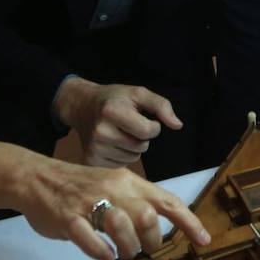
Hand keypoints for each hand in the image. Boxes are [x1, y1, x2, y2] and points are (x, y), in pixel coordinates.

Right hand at [16, 160, 209, 259]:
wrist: (36, 177)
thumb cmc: (78, 186)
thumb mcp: (113, 186)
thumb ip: (134, 202)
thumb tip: (155, 228)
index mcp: (128, 181)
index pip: (167, 200)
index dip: (188, 222)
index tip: (204, 241)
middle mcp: (113, 188)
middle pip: (147, 215)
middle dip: (152, 240)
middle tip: (144, 250)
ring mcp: (90, 202)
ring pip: (121, 225)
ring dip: (129, 247)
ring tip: (123, 254)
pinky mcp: (68, 217)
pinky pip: (88, 236)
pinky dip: (100, 251)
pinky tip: (105, 256)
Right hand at [53, 77, 182, 167]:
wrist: (82, 106)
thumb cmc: (114, 99)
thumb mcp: (138, 93)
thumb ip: (161, 106)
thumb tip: (177, 125)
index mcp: (112, 112)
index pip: (147, 131)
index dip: (153, 126)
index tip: (144, 118)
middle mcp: (101, 132)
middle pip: (141, 147)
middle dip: (141, 137)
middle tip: (129, 125)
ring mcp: (95, 148)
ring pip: (132, 158)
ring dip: (132, 148)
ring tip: (120, 133)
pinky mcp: (91, 160)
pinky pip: (121, 166)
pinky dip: (122, 156)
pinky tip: (112, 144)